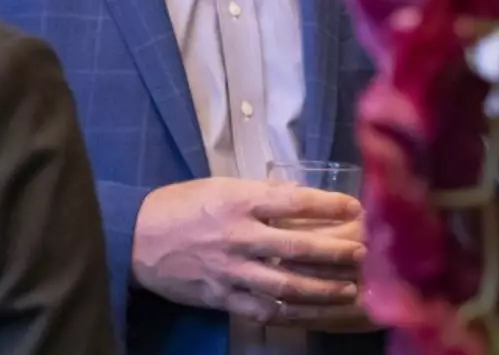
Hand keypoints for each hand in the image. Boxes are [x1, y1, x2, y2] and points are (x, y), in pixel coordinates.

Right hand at [132, 179, 370, 328]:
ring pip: (287, 285)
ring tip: (349, 288)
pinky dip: (293, 312)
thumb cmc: (180, 206)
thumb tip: (301, 195)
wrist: (136, 239)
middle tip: (362, 252)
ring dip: (323, 288)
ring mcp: (231, 271)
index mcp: (238, 201)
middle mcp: (238, 236)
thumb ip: (261, 192)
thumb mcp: (220, 186)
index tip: (355, 206)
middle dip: (335, 251)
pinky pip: (265, 310)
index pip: (294, 202)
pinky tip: (314, 311)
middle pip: (298, 247)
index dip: (329, 205)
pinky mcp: (223, 298)